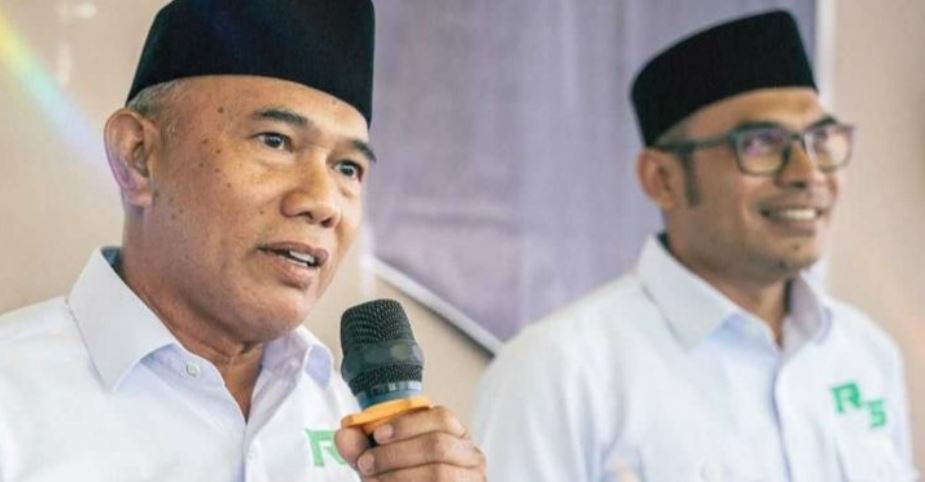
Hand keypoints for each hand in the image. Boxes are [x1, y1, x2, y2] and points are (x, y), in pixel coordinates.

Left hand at [335, 406, 485, 480]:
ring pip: (439, 474)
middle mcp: (472, 456)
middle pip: (437, 446)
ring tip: (372, 481)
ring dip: (399, 478)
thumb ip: (362, 447)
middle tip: (365, 465)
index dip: (408, 425)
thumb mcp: (383, 460)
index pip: (442, 418)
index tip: (378, 435)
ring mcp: (473, 480)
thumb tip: (343, 434)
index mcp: (456, 435)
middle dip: (395, 455)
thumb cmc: (405, 478)